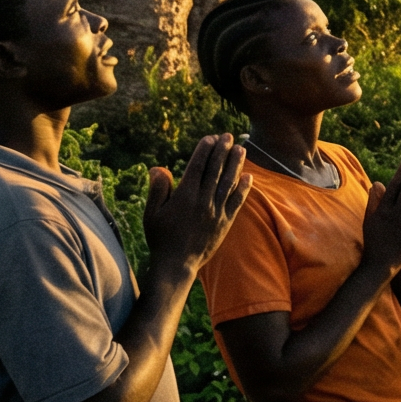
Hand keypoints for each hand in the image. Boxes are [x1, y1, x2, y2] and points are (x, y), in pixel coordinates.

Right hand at [145, 133, 251, 273]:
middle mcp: (203, 200)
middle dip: (223, 151)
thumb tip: (158, 168)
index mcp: (184, 196)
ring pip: (228, 182)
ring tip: (241, 149)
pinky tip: (249, 177)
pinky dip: (243, 188)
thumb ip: (157, 190)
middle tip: (229, 136)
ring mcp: (216, 211)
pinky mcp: (225, 222)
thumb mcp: (152, 213)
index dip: (205, 151)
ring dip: (236, 164)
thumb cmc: (160, 238)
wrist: (176, 264)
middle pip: (216, 170)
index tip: (210, 138)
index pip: (197, 166)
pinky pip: (237, 202)